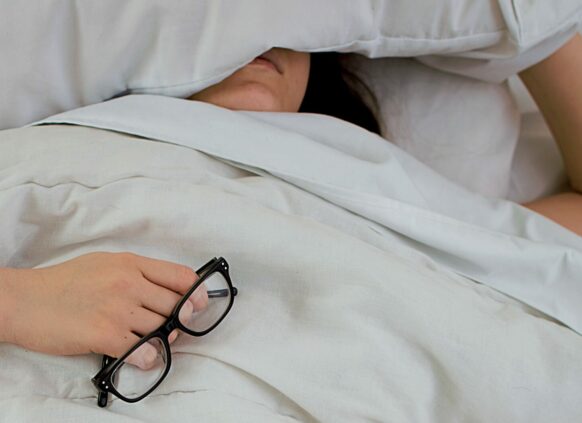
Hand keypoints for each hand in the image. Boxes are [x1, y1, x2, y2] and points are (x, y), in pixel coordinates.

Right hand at [3, 252, 206, 367]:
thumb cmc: (64, 283)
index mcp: (130, 263)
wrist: (24, 300)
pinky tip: (140, 356)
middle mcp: (129, 283)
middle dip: (180, 320)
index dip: (197, 293)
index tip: (199, 304)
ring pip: (162, 329)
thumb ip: (137, 274)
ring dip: (162, 340)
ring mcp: (118, 308)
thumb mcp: (104, 263)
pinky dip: (147, 358)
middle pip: (177, 305)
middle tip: (170, 328)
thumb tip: (167, 291)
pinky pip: (143, 351)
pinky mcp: (104, 334)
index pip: (180, 276)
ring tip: (150, 341)